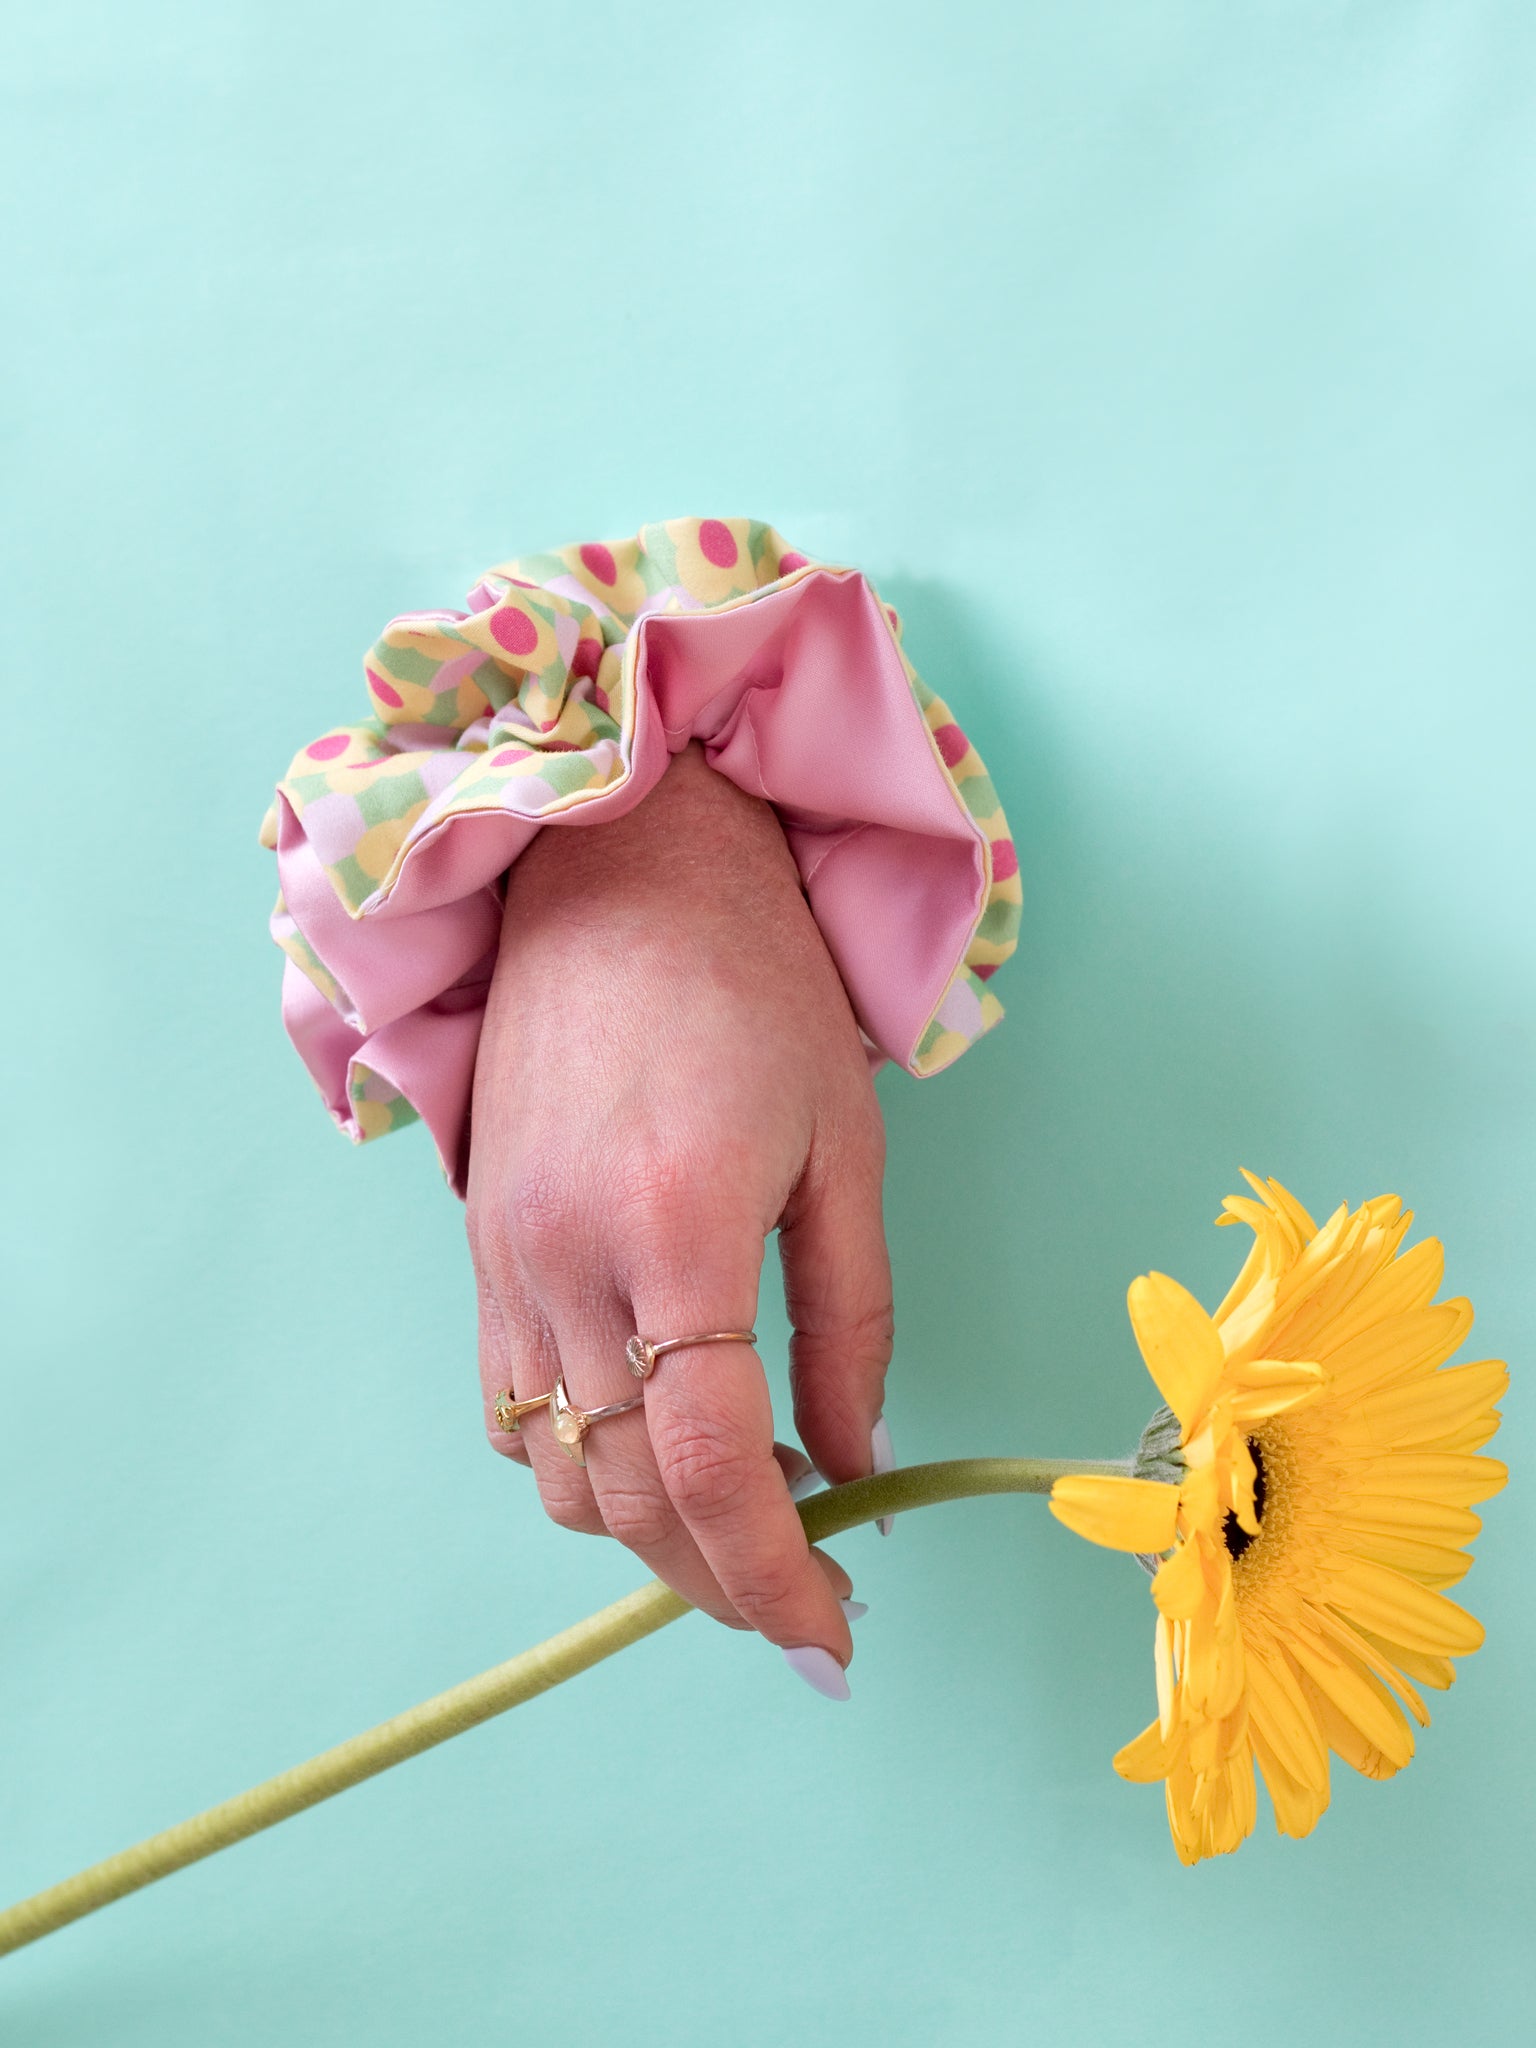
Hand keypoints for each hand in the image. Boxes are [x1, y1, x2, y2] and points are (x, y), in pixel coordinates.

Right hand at [466, 742, 893, 1686]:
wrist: (620, 874)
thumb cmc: (753, 985)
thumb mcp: (843, 1147)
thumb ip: (851, 1319)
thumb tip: (858, 1460)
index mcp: (679, 1228)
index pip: (715, 1465)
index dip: (774, 1575)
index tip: (830, 1634)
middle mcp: (568, 1261)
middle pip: (627, 1494)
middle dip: (718, 1579)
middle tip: (803, 1600)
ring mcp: (507, 1260)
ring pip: (557, 1472)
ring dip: (647, 1535)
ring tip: (739, 1530)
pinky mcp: (481, 1248)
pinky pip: (511, 1410)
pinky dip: (580, 1465)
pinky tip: (648, 1447)